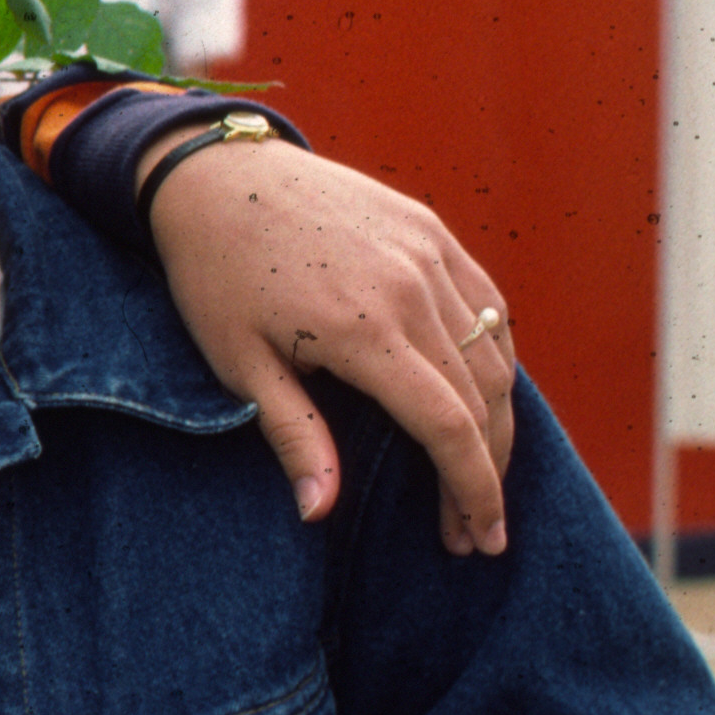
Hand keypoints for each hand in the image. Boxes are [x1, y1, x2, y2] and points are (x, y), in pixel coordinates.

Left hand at [143, 137, 515, 552]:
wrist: (216, 174)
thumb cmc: (216, 275)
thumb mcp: (239, 364)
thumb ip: (293, 437)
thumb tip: (318, 514)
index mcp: (365, 330)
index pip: (449, 428)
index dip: (474, 491)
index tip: (479, 540)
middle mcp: (413, 289)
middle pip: (482, 400)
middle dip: (488, 473)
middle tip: (475, 530)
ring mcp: (430, 254)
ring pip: (495, 354)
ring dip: (499, 422)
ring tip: (480, 475)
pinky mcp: (432, 231)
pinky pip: (489, 305)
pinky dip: (497, 359)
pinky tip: (484, 400)